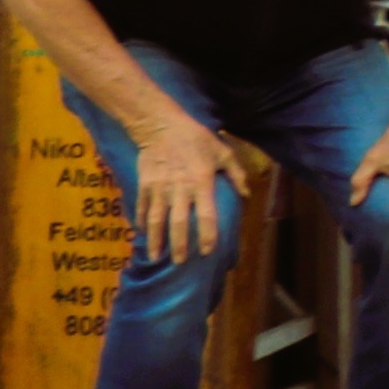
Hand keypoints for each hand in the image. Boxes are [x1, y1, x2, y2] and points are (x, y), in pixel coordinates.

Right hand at [126, 120, 231, 272]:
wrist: (161, 125)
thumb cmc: (196, 138)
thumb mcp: (223, 152)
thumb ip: (236, 174)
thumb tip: (247, 194)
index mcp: (201, 182)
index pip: (206, 215)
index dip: (206, 235)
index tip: (206, 251)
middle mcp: (179, 188)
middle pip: (178, 223)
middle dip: (179, 245)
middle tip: (180, 262)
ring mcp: (159, 188)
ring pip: (156, 220)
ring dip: (155, 240)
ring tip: (155, 257)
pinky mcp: (144, 184)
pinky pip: (143, 207)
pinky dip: (142, 222)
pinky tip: (142, 234)